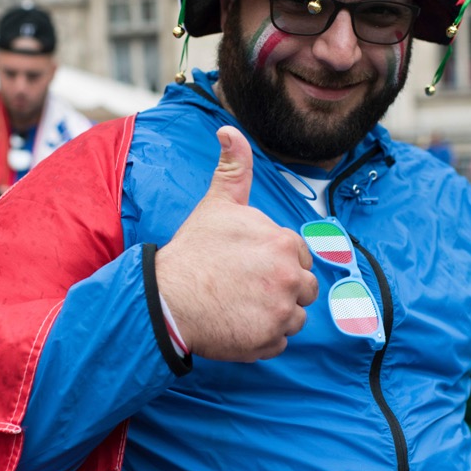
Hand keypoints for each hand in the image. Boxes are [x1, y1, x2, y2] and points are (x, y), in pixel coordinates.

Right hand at [156, 126, 318, 361]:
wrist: (167, 300)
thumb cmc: (193, 251)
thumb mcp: (216, 204)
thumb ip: (233, 168)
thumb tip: (229, 129)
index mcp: (284, 243)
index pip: (298, 256)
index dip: (274, 260)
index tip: (248, 265)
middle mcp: (290, 278)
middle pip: (303, 287)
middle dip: (280, 288)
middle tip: (244, 287)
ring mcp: (281, 312)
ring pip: (295, 316)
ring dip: (274, 314)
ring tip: (240, 305)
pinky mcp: (270, 341)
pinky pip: (280, 341)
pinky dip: (263, 337)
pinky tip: (238, 324)